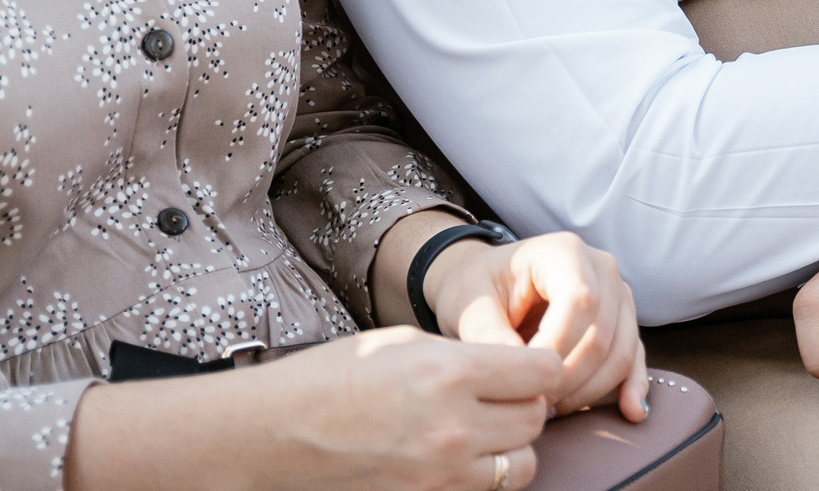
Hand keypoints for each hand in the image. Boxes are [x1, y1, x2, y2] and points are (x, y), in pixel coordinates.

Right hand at [68, 326, 560, 490]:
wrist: (275, 431)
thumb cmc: (331, 377)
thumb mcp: (403, 343)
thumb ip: (463, 356)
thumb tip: (507, 367)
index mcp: (451, 371)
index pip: (543, 371)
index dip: (540, 366)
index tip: (526, 366)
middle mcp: (455, 425)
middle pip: (535, 418)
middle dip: (526, 404)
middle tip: (502, 396)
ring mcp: (442, 471)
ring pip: (522, 463)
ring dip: (512, 445)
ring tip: (484, 429)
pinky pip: (486, 489)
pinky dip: (487, 474)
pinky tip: (463, 456)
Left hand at [426, 232, 648, 420]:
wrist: (486, 285)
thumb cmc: (476, 288)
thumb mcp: (470, 305)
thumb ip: (489, 333)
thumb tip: (520, 367)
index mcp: (564, 252)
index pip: (580, 301)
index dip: (557, 347)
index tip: (524, 378)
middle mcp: (601, 268)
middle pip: (602, 333)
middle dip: (569, 378)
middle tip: (533, 404)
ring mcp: (618, 295)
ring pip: (620, 352)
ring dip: (589, 390)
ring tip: (551, 408)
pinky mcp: (622, 322)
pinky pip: (634, 357)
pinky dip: (631, 385)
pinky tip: (631, 411)